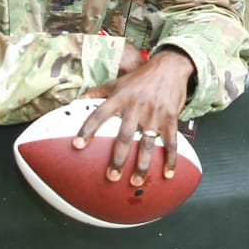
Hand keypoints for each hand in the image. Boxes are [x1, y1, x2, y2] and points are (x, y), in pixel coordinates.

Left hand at [76, 48, 194, 186]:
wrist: (169, 67)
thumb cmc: (141, 78)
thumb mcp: (118, 82)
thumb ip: (98, 93)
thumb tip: (78, 99)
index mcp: (120, 98)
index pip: (99, 115)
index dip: (87, 129)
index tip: (77, 144)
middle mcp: (136, 107)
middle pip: (125, 136)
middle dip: (118, 158)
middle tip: (112, 176)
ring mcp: (154, 114)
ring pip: (147, 143)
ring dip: (141, 165)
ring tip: (135, 181)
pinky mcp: (170, 118)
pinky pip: (171, 141)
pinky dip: (170, 159)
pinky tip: (167, 173)